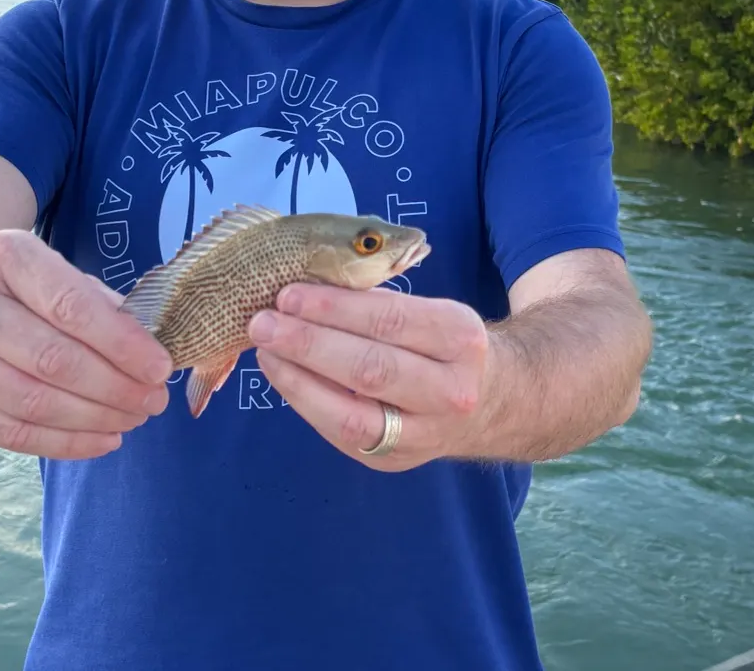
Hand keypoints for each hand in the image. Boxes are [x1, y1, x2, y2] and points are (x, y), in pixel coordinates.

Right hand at [0, 228, 172, 459]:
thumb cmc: (8, 287)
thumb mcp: (46, 268)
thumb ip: (94, 300)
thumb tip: (149, 347)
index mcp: (2, 256)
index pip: (70, 305)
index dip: (121, 343)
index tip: (161, 367)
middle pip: (54, 360)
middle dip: (116, 387)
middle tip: (155, 400)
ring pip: (34, 402)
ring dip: (95, 419)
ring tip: (134, 418)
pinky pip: (12, 434)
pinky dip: (65, 443)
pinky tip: (103, 439)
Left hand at [248, 284, 488, 470]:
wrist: (490, 403)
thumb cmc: (444, 345)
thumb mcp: (432, 312)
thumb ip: (380, 304)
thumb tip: (307, 291)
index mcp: (459, 337)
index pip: (389, 320)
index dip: (334, 309)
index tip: (290, 295)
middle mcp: (450, 390)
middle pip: (370, 368)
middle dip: (309, 344)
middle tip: (264, 322)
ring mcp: (424, 434)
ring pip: (353, 414)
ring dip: (299, 380)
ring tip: (265, 351)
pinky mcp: (396, 460)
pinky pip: (343, 435)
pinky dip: (308, 404)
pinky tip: (285, 377)